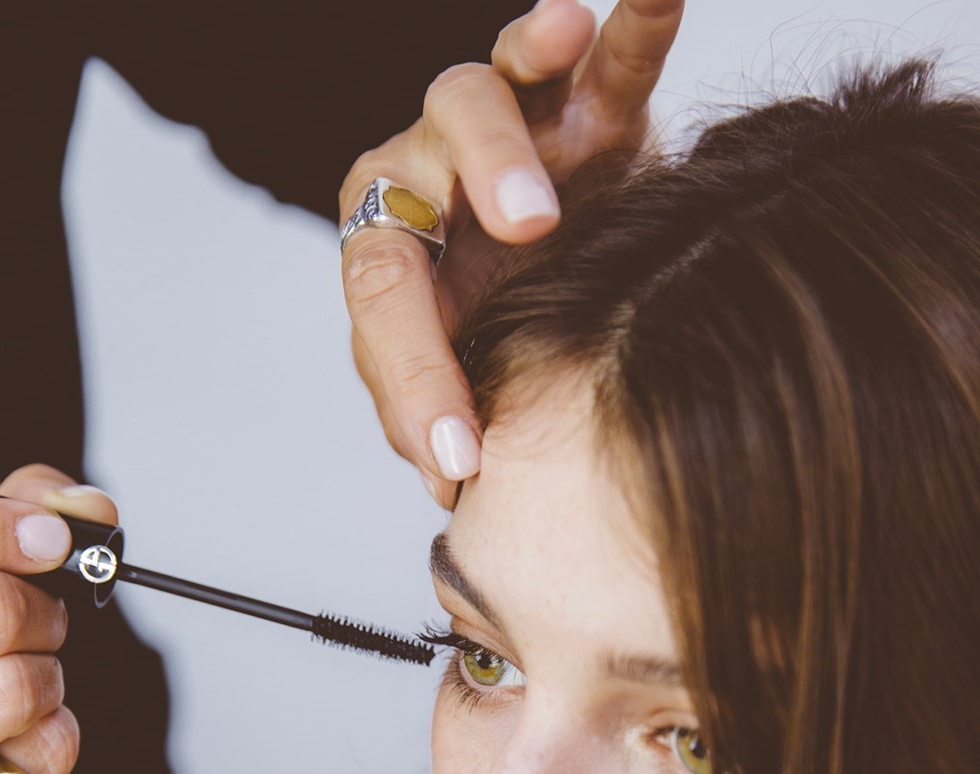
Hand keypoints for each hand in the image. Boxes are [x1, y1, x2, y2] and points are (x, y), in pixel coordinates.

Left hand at [340, 0, 683, 506]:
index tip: (460, 459)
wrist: (549, 253)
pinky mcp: (584, 105)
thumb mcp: (454, 364)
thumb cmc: (485, 314)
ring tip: (561, 126)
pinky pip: (602, 56)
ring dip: (518, 121)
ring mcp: (507, 129)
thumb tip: (449, 489)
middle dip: (473, 191)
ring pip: (486, 91)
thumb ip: (433, 409)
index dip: (414, 380)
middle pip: (425, 161)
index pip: (382, 298)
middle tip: (531, 228)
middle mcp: (432, 170)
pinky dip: (629, 24)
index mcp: (390, 243)